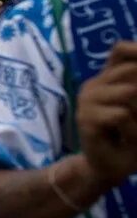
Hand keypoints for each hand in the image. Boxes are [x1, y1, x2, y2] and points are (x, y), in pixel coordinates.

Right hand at [76, 42, 136, 185]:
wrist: (108, 168)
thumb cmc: (131, 137)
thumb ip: (135, 86)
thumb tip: (135, 87)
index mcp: (108, 78)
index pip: (121, 50)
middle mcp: (94, 84)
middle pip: (130, 70)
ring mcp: (86, 100)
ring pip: (128, 91)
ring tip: (136, 129)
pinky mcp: (85, 119)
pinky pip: (121, 114)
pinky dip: (133, 128)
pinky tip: (127, 137)